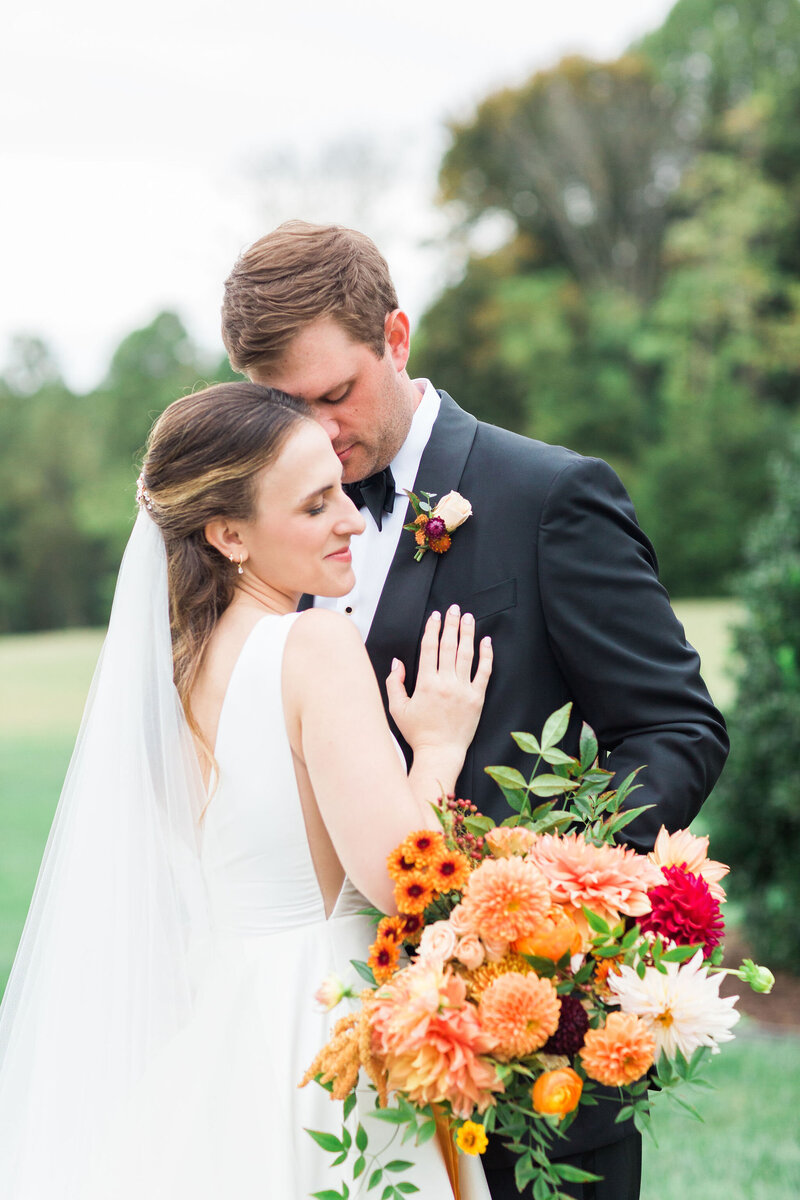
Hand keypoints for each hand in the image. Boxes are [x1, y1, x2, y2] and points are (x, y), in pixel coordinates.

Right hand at [386, 605, 492, 766]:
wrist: (440, 753)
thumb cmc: (418, 733)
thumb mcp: (397, 708)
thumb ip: (395, 683)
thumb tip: (397, 662)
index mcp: (425, 683)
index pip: (429, 648)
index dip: (432, 629)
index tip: (435, 616)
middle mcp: (445, 683)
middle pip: (449, 646)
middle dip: (451, 625)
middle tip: (454, 609)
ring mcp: (463, 690)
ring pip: (466, 655)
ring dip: (468, 634)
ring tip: (469, 618)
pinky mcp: (477, 698)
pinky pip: (484, 672)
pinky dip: (486, 656)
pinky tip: (486, 642)